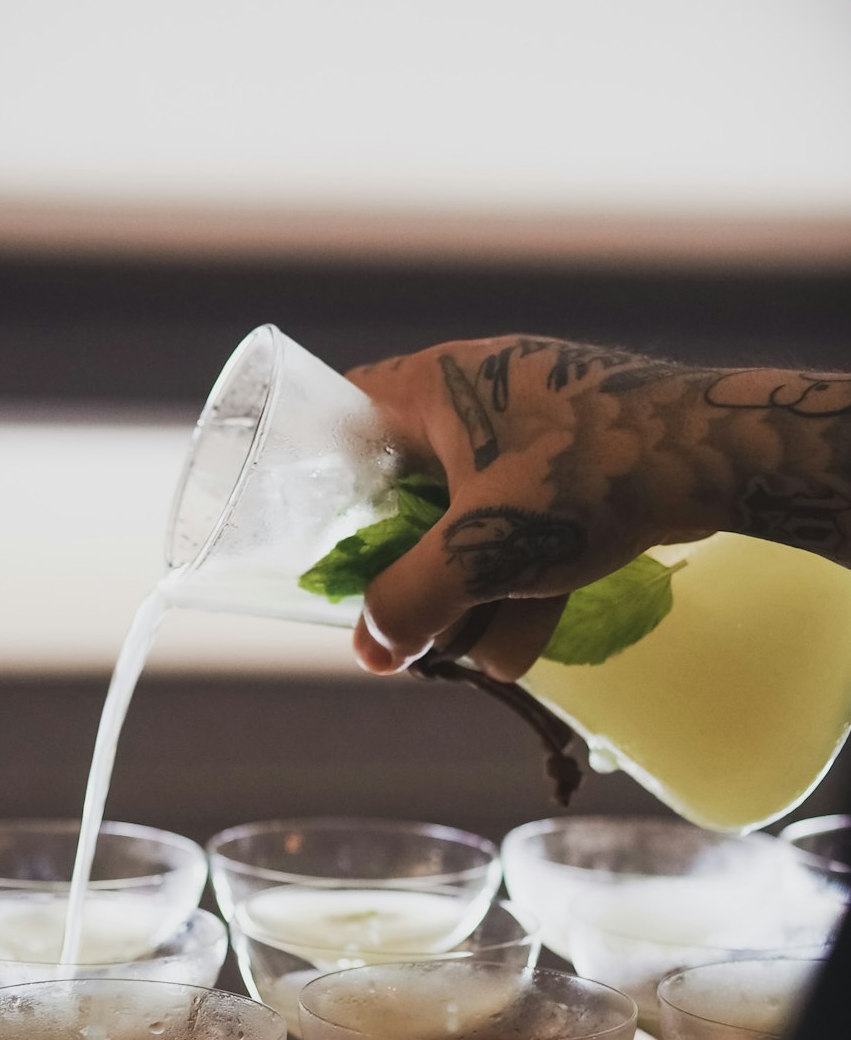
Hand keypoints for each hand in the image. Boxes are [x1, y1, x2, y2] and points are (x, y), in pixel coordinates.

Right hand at [346, 336, 722, 678]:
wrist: (721, 454)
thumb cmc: (585, 478)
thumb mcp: (482, 550)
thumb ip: (414, 601)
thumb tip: (371, 651)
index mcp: (435, 387)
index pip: (343, 412)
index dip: (322, 475)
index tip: (318, 537)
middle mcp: (475, 398)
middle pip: (409, 486)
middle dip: (413, 564)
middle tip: (405, 615)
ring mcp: (530, 432)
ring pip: (472, 517)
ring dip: (472, 590)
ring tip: (481, 652)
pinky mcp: (576, 464)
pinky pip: (526, 525)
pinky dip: (523, 579)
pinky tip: (523, 643)